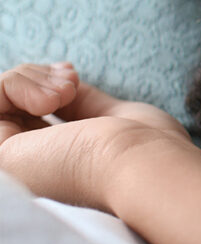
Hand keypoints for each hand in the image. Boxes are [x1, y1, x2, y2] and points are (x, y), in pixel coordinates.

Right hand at [0, 62, 191, 212]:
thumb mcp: (107, 115)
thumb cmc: (144, 146)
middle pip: (9, 103)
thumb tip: (58, 78)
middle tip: (70, 84)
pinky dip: (16, 85)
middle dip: (38, 77)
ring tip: (65, 91)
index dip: (42, 82)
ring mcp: (11, 165)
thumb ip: (78, 102)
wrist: (144, 164)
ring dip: (29, 79)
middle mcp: (27, 168)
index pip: (24, 111)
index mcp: (52, 163)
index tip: (72, 75)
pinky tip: (50, 100)